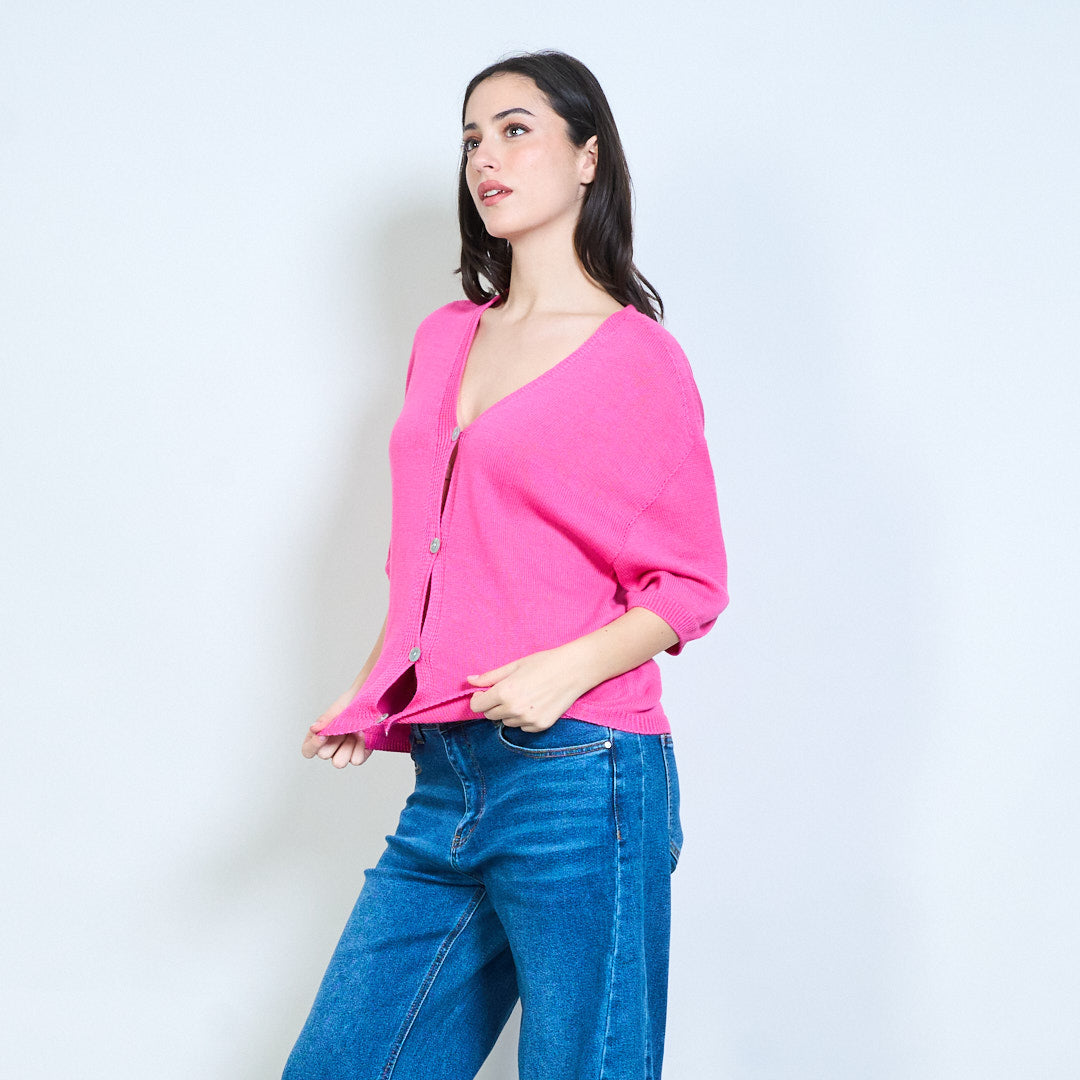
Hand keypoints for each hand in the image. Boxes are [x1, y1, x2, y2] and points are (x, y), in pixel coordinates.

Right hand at [301, 690, 371, 768]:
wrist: (372, 702)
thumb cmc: (352, 703)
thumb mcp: (338, 708)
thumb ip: (326, 719)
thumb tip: (313, 728)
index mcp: (319, 736)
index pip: (307, 750)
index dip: (313, 745)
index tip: (324, 735)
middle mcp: (330, 747)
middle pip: (324, 755)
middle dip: (335, 740)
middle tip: (344, 727)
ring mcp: (344, 752)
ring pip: (339, 763)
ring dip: (347, 746)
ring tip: (354, 731)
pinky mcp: (359, 754)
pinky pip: (356, 760)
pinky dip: (360, 747)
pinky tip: (362, 735)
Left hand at [466, 647, 587, 732]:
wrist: (574, 670)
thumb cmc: (544, 663)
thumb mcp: (514, 666)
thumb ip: (490, 676)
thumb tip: (469, 680)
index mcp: (504, 692)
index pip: (478, 706)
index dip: (479, 699)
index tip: (484, 693)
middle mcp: (514, 709)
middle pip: (490, 715)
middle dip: (493, 705)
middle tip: (507, 692)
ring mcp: (528, 720)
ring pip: (506, 721)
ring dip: (509, 712)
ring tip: (525, 695)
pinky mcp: (540, 726)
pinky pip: (522, 727)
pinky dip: (524, 718)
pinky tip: (535, 703)